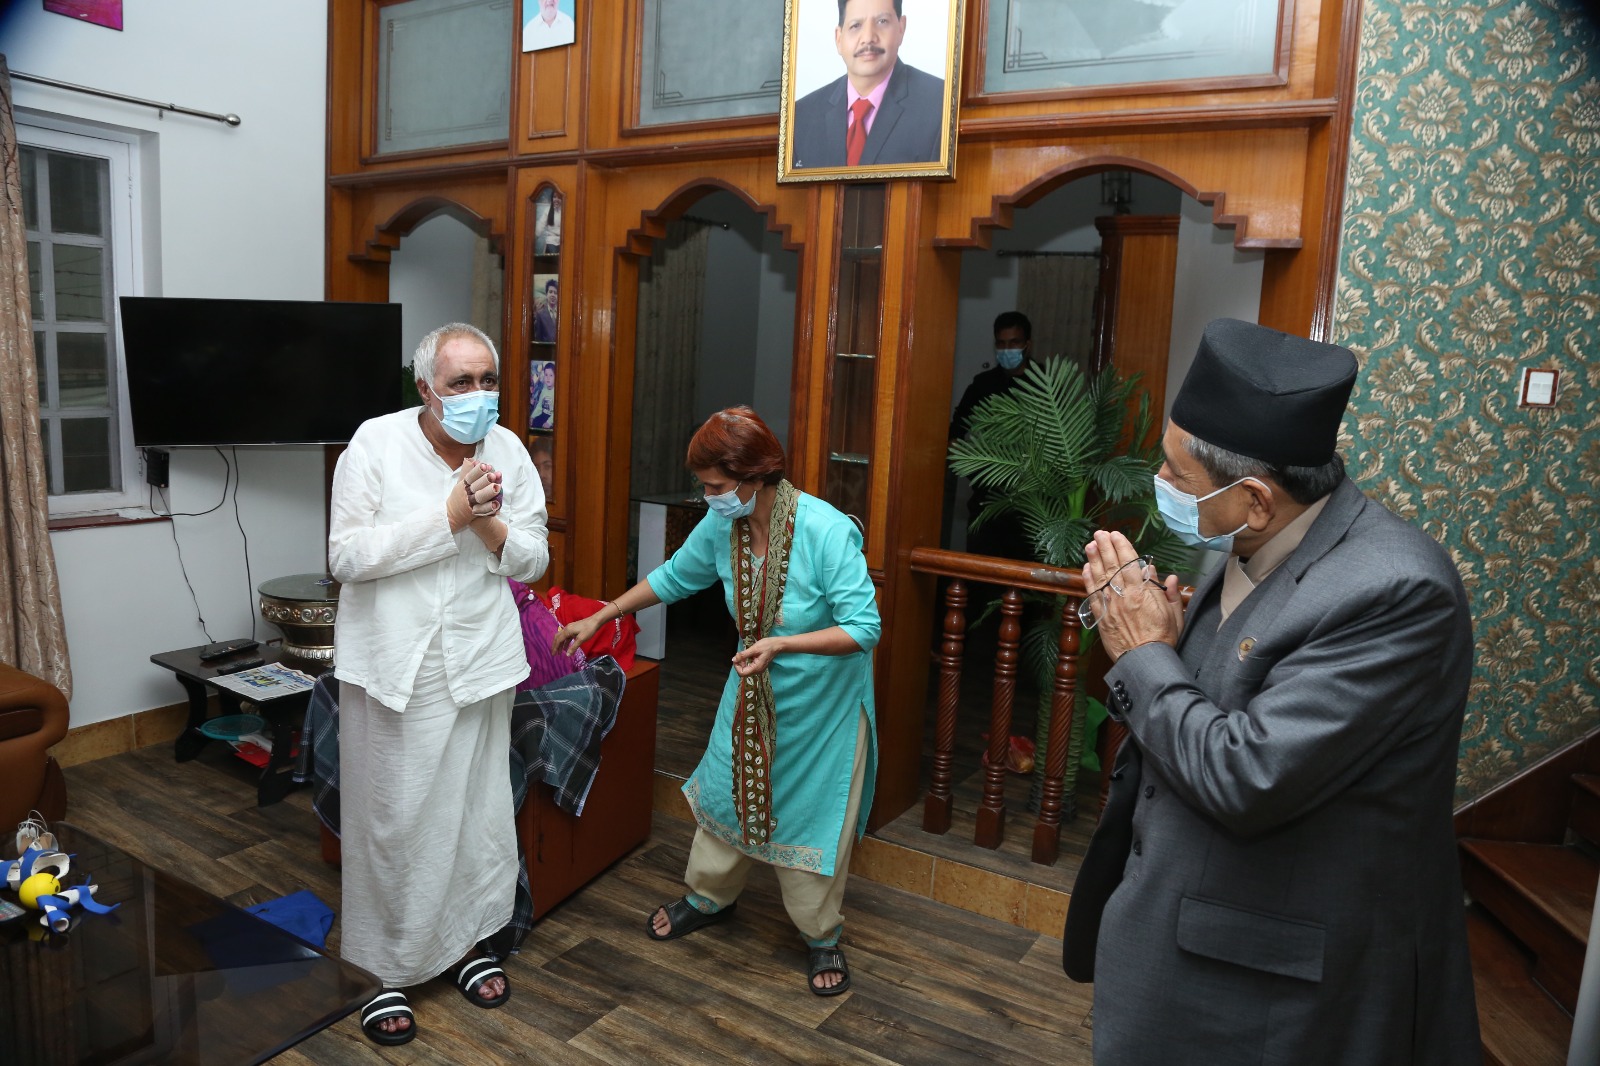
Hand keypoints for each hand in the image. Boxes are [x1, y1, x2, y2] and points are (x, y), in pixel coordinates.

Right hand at [447, 461, 501, 531]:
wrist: (450, 515)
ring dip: (488, 493)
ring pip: (479, 498)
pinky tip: (497, 505)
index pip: (470, 477)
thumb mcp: (459, 483)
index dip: (477, 471)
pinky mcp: (473, 513)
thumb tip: (471, 459)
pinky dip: (489, 508)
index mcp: (462, 485)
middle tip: (493, 475)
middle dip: (484, 480)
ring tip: (498, 487)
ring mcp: (469, 504)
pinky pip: (481, 511)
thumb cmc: (457, 496)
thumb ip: (466, 471)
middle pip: (475, 486)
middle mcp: (466, 494)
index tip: (485, 465)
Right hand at [552, 613, 602, 656]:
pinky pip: (567, 636)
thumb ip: (573, 647)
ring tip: (560, 652)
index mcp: (567, 631)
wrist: (595, 621)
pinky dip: (565, 642)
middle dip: (555, 645)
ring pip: (562, 637)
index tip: (553, 654)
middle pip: (558, 637)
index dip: (555, 647)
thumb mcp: (581, 639)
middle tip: (554, 653)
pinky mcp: (573, 629)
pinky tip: (566, 647)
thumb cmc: (588, 630)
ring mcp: (570, 628)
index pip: (558, 640)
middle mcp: (566, 628)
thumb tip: (567, 655)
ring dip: (560, 644)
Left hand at [731, 637, 782, 676]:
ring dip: (742, 663)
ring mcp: (759, 669)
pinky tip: (747, 655)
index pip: (742, 673)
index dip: (737, 666)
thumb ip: (743, 655)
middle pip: (743, 673)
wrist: (777, 645)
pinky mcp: (759, 666)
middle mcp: (757, 671)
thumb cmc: (767, 646)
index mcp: (756, 668)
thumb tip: (733, 659)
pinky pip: (749, 667)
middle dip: (739, 664)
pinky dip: (746, 662)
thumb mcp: (754, 649)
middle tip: (739, 655)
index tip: (736, 658)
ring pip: (746, 670)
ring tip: (743, 654)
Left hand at [1083, 530, 1183, 660]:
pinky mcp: (1102, 617)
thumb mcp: (1175, 615)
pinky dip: (1089, 580)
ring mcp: (1111, 605)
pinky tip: (1086, 569)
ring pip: (1100, 577)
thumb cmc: (1162, 639)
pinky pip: (1093, 594)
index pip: (1131, 563)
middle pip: (1113, 566)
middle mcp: (1124, 595)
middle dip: (1105, 547)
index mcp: (1143, 592)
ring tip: (1090, 545)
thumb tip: (1169, 577)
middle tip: (1099, 534)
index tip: (1117, 535)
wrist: (1145, 661)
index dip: (1122, 547)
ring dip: (1094, 559)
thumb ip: (1170, 595)